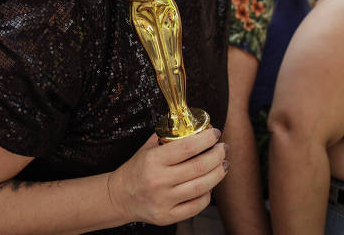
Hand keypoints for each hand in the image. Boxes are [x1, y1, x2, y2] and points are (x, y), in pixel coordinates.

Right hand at [107, 128, 227, 225]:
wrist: (119, 197)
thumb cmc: (136, 170)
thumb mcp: (146, 149)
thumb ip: (167, 138)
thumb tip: (192, 127)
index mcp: (153, 160)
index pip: (187, 147)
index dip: (206, 139)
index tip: (215, 134)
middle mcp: (159, 181)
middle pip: (199, 167)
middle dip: (217, 155)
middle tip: (223, 148)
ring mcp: (164, 201)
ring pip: (202, 187)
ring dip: (218, 174)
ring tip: (223, 165)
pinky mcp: (168, 216)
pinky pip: (197, 205)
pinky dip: (208, 194)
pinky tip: (210, 184)